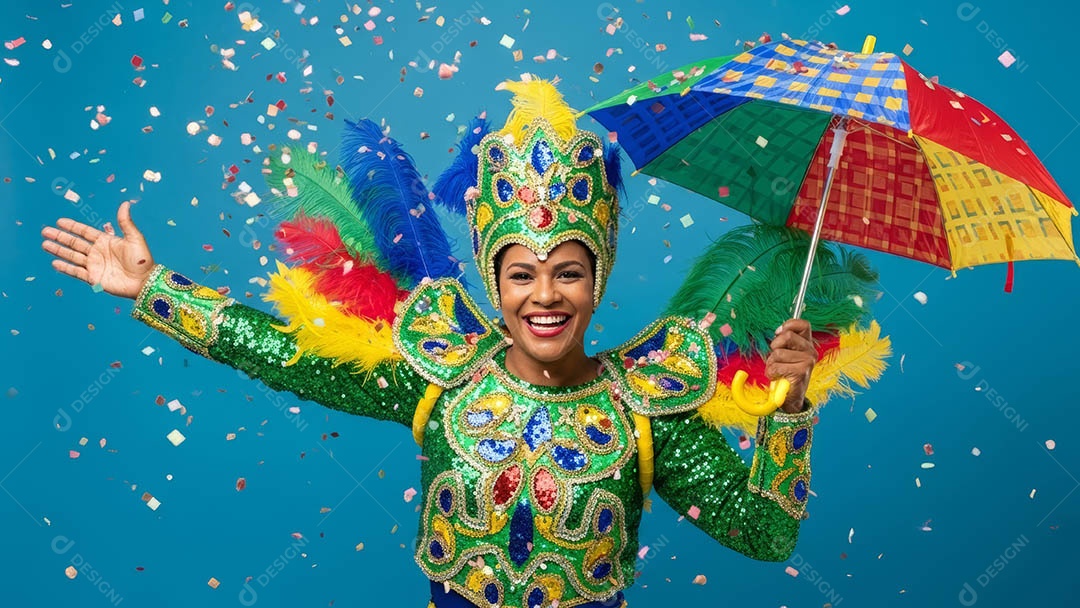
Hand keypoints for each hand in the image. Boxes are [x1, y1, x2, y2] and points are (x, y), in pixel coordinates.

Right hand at [40, 201, 154, 298]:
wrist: (144, 282)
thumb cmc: (142, 260)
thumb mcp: (134, 238)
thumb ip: (126, 222)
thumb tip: (125, 203)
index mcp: (106, 241)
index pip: (85, 232)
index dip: (72, 227)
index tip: (59, 221)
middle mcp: (97, 252)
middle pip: (75, 243)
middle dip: (60, 237)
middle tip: (45, 231)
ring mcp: (94, 265)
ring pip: (72, 256)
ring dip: (58, 250)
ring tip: (45, 244)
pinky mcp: (93, 278)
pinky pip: (76, 272)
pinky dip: (65, 268)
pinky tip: (55, 263)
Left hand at [766, 319, 816, 413]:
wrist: (790, 397)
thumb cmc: (785, 373)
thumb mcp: (785, 353)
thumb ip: (784, 340)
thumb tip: (778, 331)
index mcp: (807, 344)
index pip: (802, 324)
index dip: (788, 326)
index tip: (778, 334)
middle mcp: (810, 351)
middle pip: (787, 336)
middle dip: (775, 347)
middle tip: (777, 358)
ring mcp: (808, 361)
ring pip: (778, 353)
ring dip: (772, 363)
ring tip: (778, 370)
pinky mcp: (801, 372)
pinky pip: (776, 367)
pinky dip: (772, 373)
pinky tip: (778, 378)